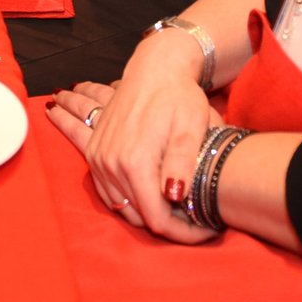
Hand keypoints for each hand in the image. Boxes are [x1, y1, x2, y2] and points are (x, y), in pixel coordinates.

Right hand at [45, 32, 225, 243]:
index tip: (207, 231)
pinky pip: (107, 192)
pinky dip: (128, 200)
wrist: (154, 68)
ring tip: (179, 211)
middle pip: (139, 216)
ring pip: (122, 207)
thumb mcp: (191, 126)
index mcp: (135, 161)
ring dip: (147, 213)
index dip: (184, 233)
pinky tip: (148, 198)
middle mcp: (110, 163)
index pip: (157, 219)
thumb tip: (175, 195)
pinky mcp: (95, 153)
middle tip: (197, 221)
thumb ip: (182, 162)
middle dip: (169, 225)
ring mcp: (99, 158)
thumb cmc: (179, 96)